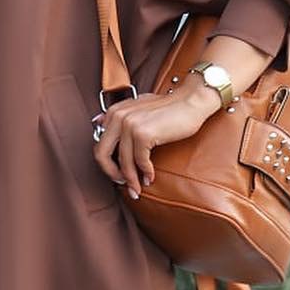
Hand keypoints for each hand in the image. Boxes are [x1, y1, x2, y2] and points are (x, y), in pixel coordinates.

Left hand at [90, 80, 221, 199]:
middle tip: (124, 184)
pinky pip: (140, 161)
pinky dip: (146, 172)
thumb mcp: (140, 108)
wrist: (191, 101)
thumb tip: (98, 124)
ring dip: (132, 179)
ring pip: (123, 162)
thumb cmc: (169, 107)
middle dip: (112, 174)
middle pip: (102, 155)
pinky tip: (150, 177)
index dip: (107, 164)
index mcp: (114, 112)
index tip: (117, 173)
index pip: (100, 144)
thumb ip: (121, 117)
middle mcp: (118, 117)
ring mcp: (129, 125)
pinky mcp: (143, 133)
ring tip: (138, 188)